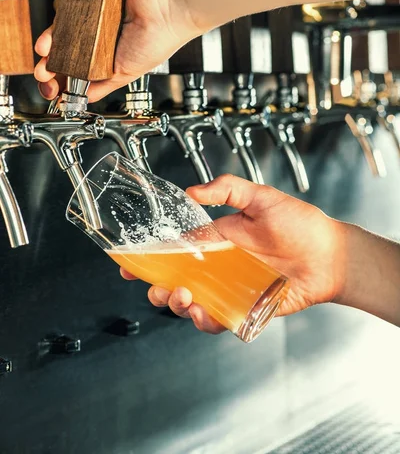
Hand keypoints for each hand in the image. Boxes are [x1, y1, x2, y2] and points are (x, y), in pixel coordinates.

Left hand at [34, 0, 201, 101]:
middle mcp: (101, 36)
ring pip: (64, 26)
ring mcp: (96, 14)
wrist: (169, 5)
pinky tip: (62, 19)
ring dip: (50, 38)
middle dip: (48, 62)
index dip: (60, 80)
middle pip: (64, 49)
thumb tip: (82, 98)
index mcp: (109, 56)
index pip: (77, 71)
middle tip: (42, 70)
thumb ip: (102, 86)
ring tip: (46, 46)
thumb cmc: (159, 38)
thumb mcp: (126, 74)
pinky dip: (62, 8)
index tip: (51, 88)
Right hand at [121, 174, 346, 333]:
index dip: (152, 258)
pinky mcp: (245, 308)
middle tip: (156, 288)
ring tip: (181, 297)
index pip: (177, 249)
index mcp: (218, 239)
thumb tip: (192, 190)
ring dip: (178, 304)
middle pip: (178, 281)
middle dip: (159, 288)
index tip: (130, 264)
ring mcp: (231, 288)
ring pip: (193, 303)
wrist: (330, 255)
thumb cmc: (300, 224)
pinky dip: (205, 321)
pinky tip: (202, 313)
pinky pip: (219, 320)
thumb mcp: (262, 197)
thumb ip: (227, 188)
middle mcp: (220, 266)